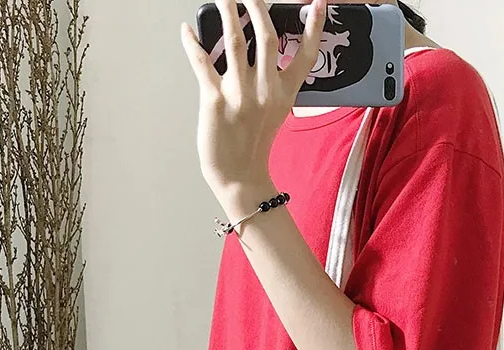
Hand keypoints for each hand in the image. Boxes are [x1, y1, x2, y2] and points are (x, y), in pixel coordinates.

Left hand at [181, 0, 327, 217]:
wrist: (239, 177)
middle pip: (266, 36)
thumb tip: (255, 48)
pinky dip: (192, 43)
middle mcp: (265, 91)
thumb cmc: (254, 145)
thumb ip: (271, 81)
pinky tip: (186, 29)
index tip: (317, 3)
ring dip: (228, 11)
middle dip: (257, 5)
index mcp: (284, 94)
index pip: (304, 55)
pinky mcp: (215, 100)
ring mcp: (240, 95)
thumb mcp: (274, 112)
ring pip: (235, 41)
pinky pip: (202, 63)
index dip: (312, 28)